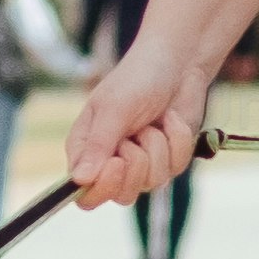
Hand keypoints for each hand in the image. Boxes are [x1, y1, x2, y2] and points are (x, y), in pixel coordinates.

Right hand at [63, 46, 214, 207]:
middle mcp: (111, 162)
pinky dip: (177, 141)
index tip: (117, 163)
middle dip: (136, 166)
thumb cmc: (138, 78)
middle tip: (138, 138)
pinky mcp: (168, 160)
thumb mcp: (114, 108)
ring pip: (151, 182)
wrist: (178, 64)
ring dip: (158, 147)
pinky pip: (175, 168)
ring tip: (153, 122)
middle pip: (120, 195)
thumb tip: (79, 179)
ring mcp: (142, 163)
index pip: (84, 193)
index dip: (101, 187)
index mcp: (86, 149)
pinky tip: (171, 120)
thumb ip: (98, 145)